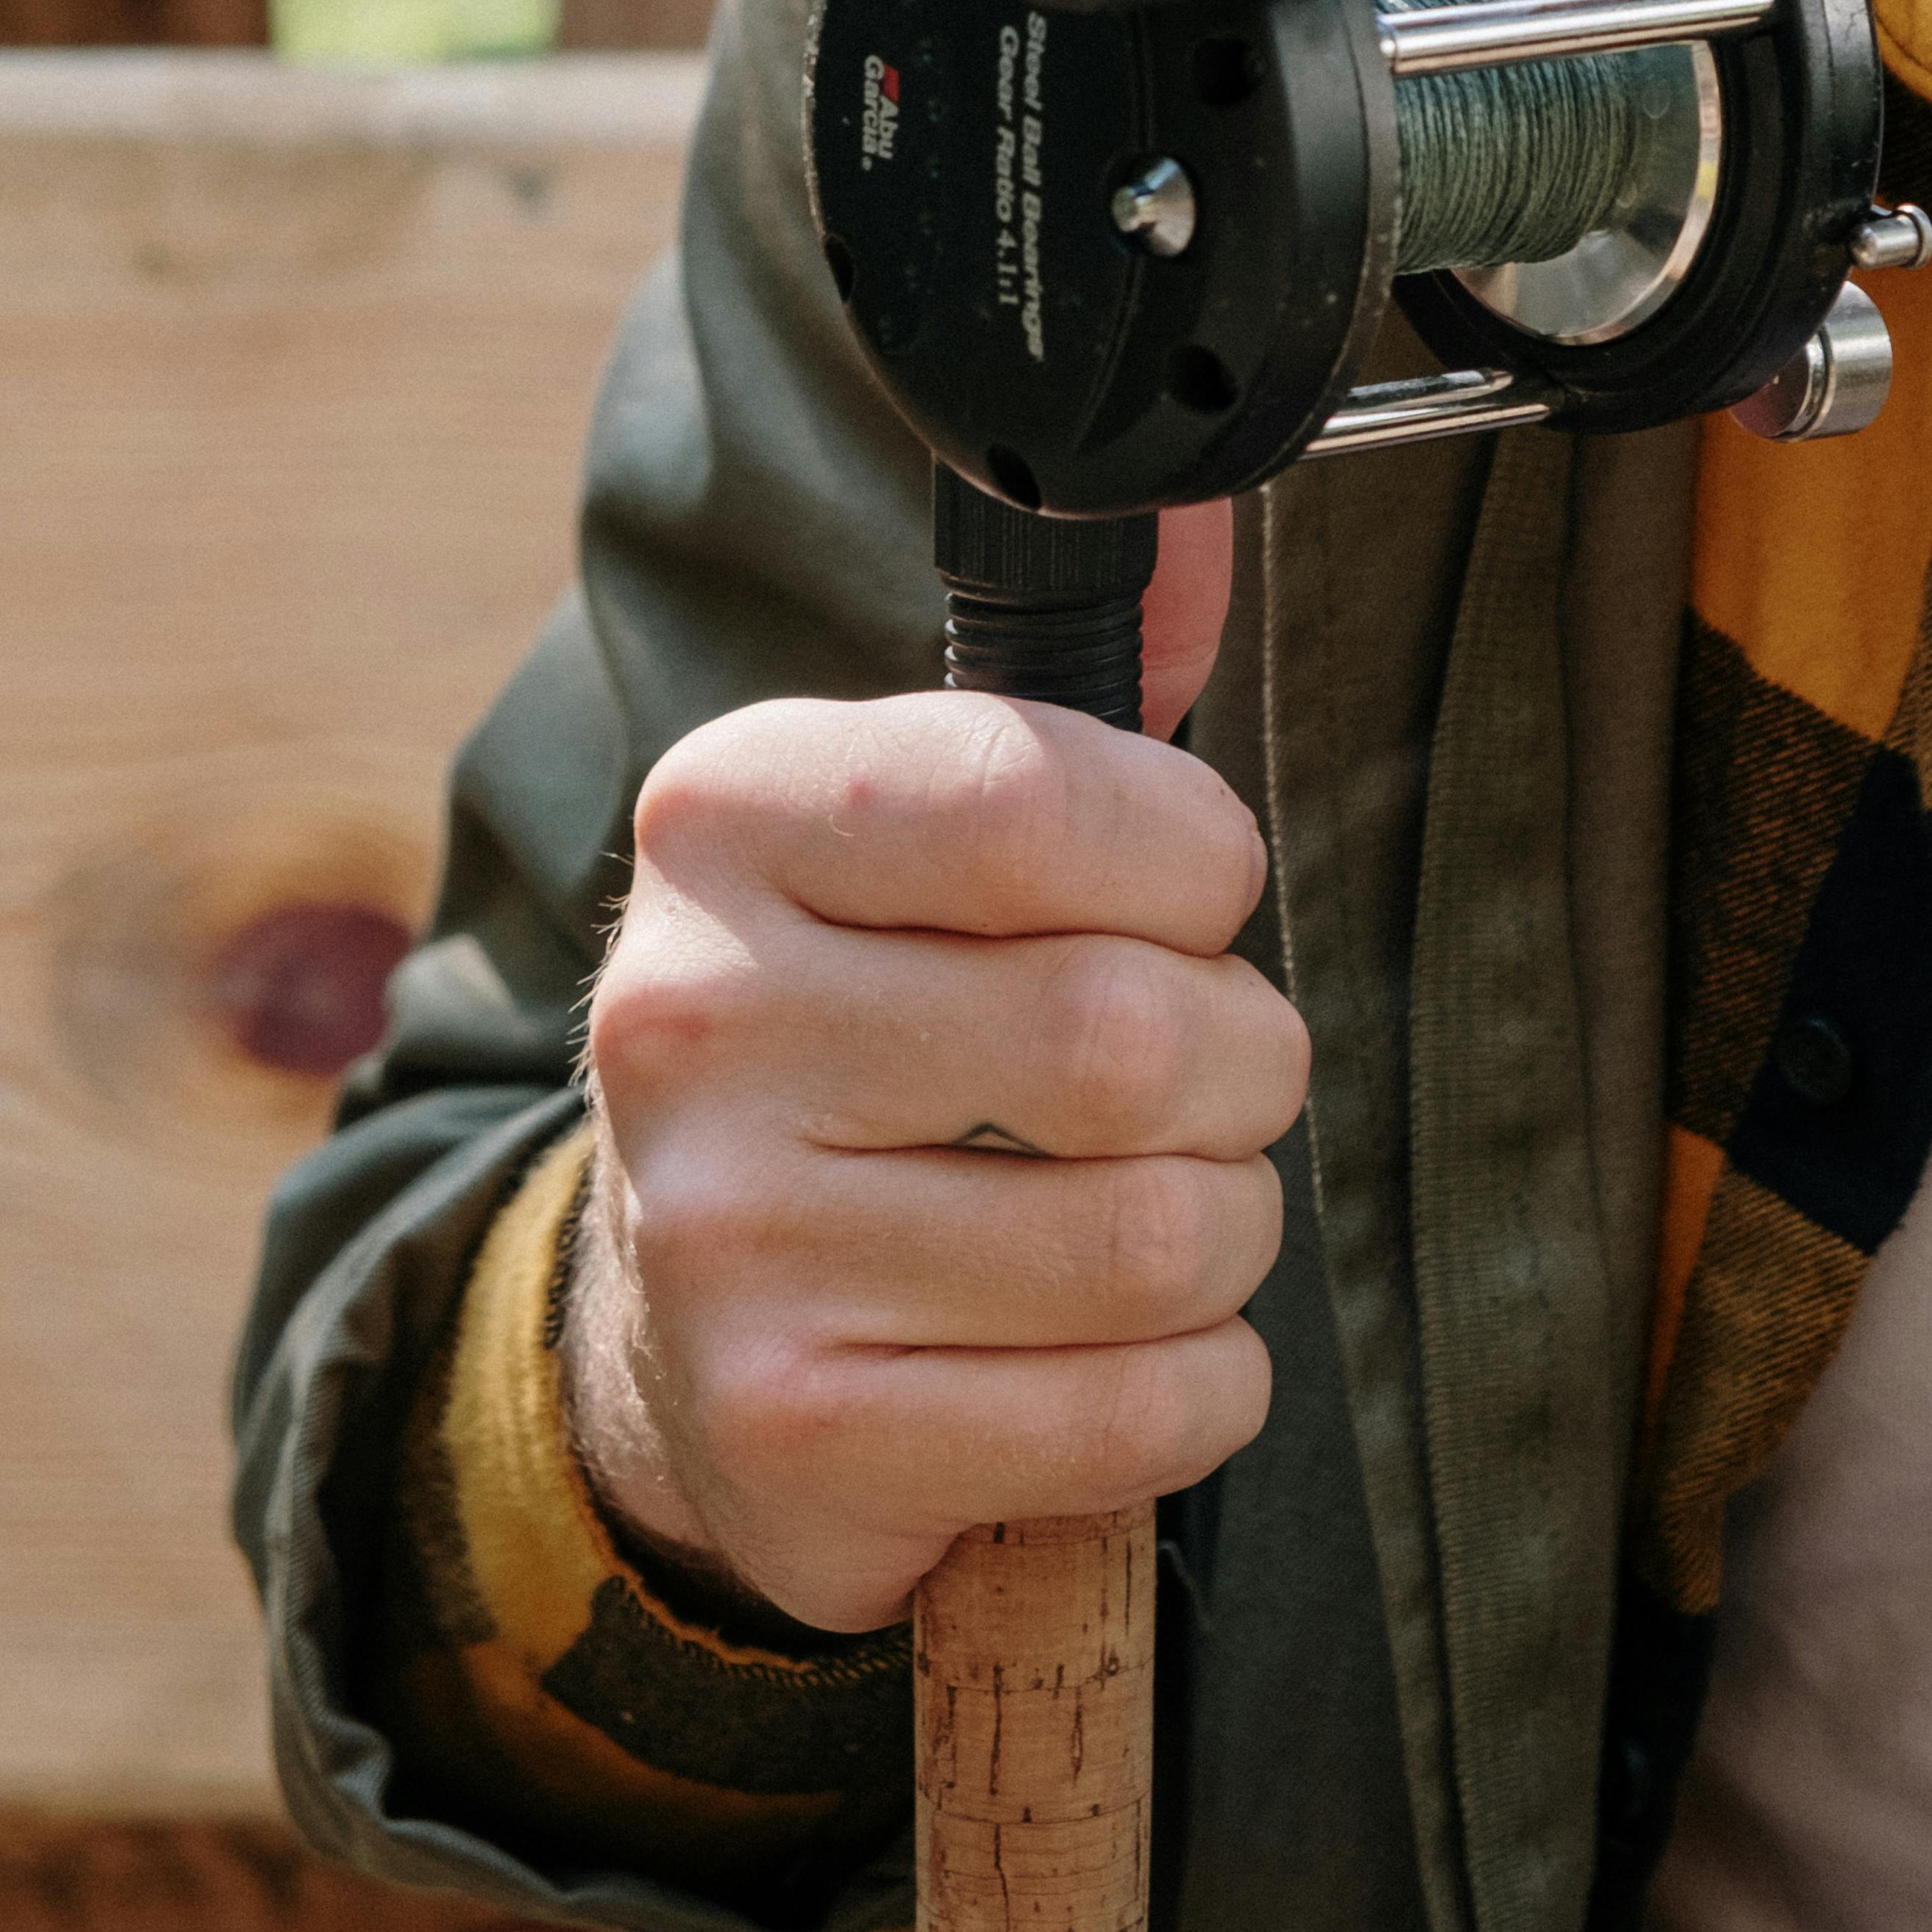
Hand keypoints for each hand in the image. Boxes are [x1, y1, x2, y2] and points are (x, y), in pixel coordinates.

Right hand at [566, 503, 1302, 1631]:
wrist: (687, 1309)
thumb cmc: (876, 1022)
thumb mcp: (927, 823)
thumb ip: (1083, 672)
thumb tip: (1196, 505)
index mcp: (728, 817)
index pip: (1040, 797)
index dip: (1192, 859)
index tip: (1192, 896)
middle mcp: (690, 1013)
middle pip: (1131, 1037)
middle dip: (1244, 1065)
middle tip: (1204, 1077)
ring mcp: (723, 1235)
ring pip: (1155, 1237)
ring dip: (1227, 1232)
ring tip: (1155, 1208)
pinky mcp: (785, 1426)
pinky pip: (1130, 1409)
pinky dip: (1193, 1384)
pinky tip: (1121, 1349)